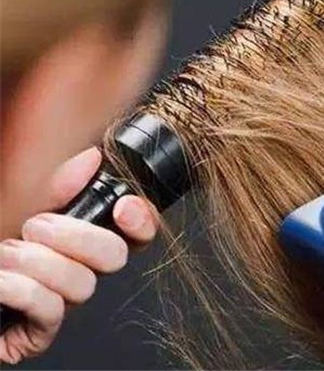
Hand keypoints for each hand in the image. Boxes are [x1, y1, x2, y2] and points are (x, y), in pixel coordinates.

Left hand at [0, 147, 157, 363]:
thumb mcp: (18, 204)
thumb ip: (58, 185)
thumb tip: (93, 159)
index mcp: (81, 239)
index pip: (134, 233)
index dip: (141, 221)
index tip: (124, 207)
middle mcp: (78, 269)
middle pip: (116, 256)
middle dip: (79, 237)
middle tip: (37, 226)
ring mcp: (62, 301)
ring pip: (84, 284)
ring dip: (40, 263)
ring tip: (7, 253)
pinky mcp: (40, 332)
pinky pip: (51, 311)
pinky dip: (23, 290)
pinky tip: (2, 281)